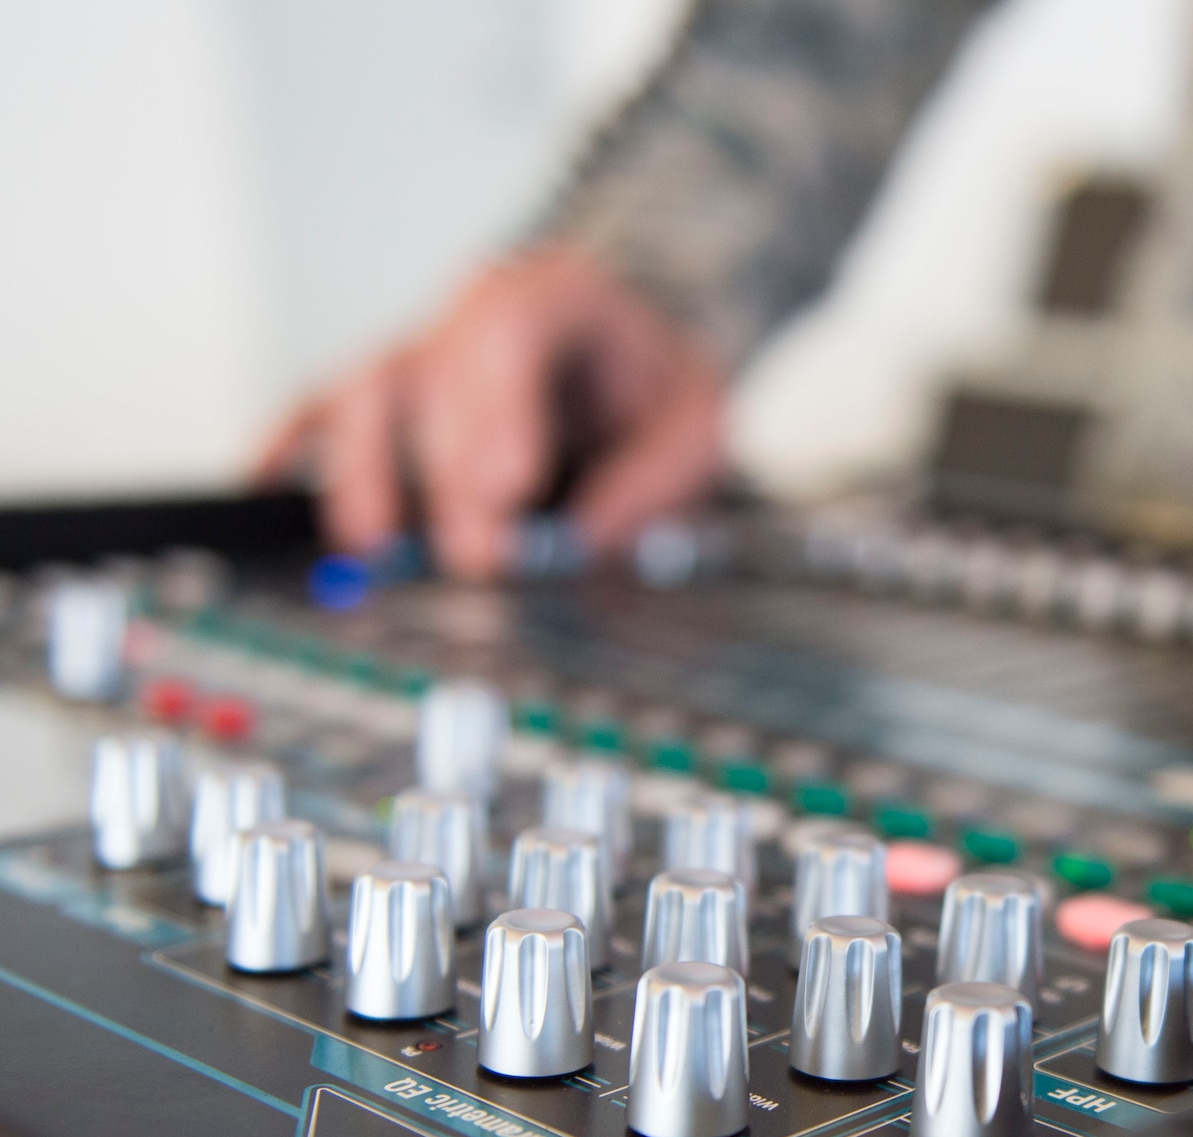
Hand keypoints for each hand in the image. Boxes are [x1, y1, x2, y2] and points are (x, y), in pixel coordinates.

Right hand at [257, 247, 724, 579]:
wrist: (638, 338)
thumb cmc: (660, 379)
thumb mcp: (697, 422)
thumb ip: (651, 481)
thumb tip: (583, 544)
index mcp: (555, 293)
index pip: (506, 334)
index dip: (498, 412)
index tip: (508, 491)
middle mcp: (472, 310)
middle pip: (434, 377)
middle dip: (451, 478)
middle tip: (475, 556)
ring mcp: (421, 346)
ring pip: (368, 391)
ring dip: (366, 472)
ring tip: (373, 546)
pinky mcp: (390, 389)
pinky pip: (324, 407)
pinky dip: (292, 445)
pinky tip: (264, 484)